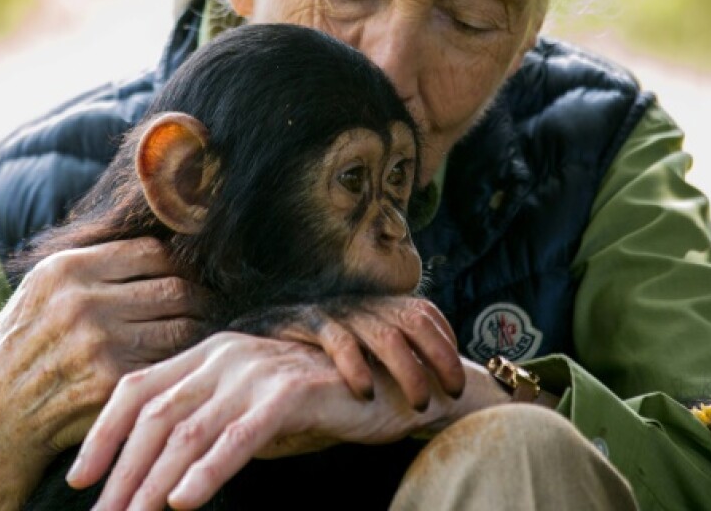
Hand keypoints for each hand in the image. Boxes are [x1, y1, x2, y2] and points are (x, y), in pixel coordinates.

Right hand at [0, 238, 206, 509]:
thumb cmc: (19, 350)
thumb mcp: (39, 292)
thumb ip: (89, 268)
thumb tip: (154, 249)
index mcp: (65, 270)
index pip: (150, 252)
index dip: (175, 265)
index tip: (182, 277)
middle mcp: (83, 301)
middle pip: (172, 286)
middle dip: (194, 297)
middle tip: (205, 306)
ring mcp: (99, 343)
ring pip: (180, 324)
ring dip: (195, 329)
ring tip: (199, 331)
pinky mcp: (113, 382)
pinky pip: (170, 362)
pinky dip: (182, 361)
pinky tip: (182, 362)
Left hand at [67, 332, 501, 510]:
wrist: (386, 389)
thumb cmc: (312, 406)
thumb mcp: (246, 411)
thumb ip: (205, 425)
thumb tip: (151, 475)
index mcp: (208, 352)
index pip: (138, 387)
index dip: (103, 432)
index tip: (79, 477)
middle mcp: (226, 353)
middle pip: (156, 412)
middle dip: (124, 471)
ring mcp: (258, 369)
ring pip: (191, 428)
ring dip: (155, 481)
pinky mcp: (292, 391)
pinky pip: (240, 435)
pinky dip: (209, 470)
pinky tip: (186, 501)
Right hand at [240, 296, 465, 407]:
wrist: (252, 335)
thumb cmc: (312, 351)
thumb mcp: (356, 346)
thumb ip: (388, 357)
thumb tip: (433, 387)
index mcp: (377, 307)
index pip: (425, 312)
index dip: (447, 342)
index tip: (458, 380)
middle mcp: (361, 306)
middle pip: (414, 320)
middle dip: (440, 357)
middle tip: (453, 393)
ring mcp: (335, 313)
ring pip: (384, 334)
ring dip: (408, 371)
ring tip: (420, 404)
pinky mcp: (305, 323)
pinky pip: (338, 341)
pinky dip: (356, 368)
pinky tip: (366, 393)